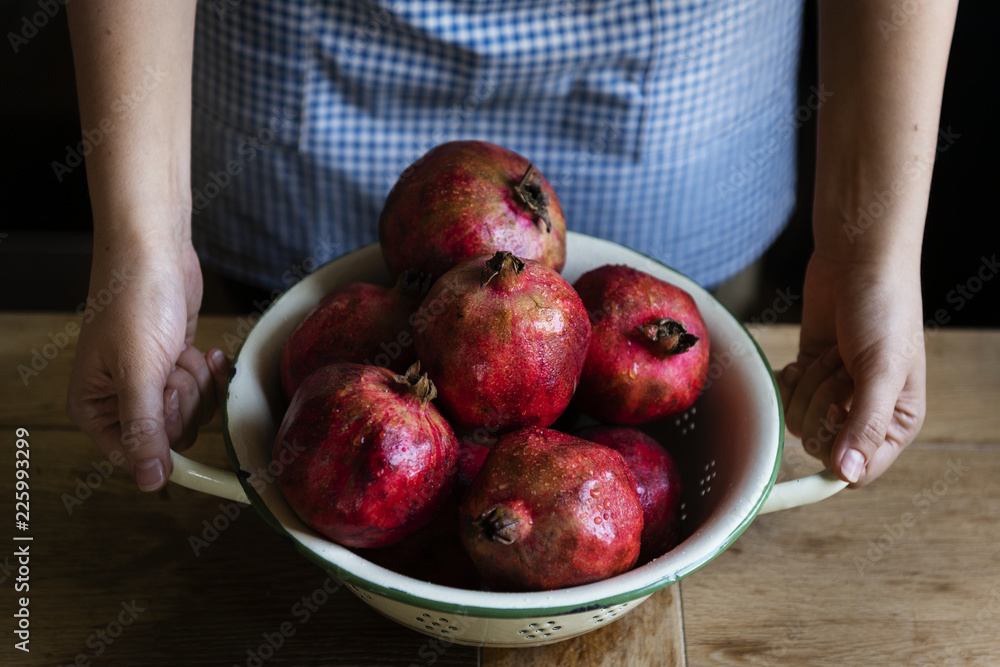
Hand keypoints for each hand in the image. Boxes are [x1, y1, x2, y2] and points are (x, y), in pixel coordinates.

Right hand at [66, 234, 229, 490]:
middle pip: (172, 435)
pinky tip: (204, 350)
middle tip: (168, 366)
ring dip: (197, 382)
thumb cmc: (134, 301)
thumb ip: (144, 429)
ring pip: (193, 414)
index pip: (137, 457)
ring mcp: (151, 383)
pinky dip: (210, 372)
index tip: (170, 404)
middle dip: (182, 400)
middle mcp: (119, 401)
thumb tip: (150, 482)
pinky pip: (206, 390)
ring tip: (178, 351)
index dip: (163, 437)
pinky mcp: (177, 366)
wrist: (154, 250)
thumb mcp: (139, 371)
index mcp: (93, 409)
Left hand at [776, 252, 925, 486]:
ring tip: (832, 355)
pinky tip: (804, 358)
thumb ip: (866, 424)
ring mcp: (834, 396)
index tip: (835, 413)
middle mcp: (865, 416)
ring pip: (800, 424)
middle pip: (822, 447)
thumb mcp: (881, 370)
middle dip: (823, 405)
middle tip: (840, 369)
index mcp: (897, 423)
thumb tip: (847, 474)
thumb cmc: (883, 312)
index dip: (838, 451)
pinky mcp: (808, 377)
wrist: (857, 263)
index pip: (859, 472)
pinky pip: (786, 401)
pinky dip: (790, 380)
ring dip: (809, 386)